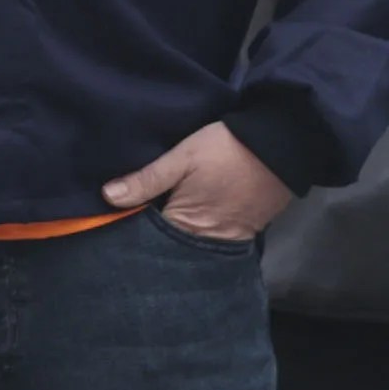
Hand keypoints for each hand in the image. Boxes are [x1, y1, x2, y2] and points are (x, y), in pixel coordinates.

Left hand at [105, 122, 290, 241]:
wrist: (282, 142)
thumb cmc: (227, 148)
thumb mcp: (182, 156)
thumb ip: (146, 179)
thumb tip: (107, 196)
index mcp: (187, 227)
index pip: (149, 241)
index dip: (133, 230)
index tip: (115, 220)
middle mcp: (208, 242)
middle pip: (173, 247)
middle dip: (156, 236)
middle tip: (136, 218)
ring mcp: (231, 239)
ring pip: (193, 242)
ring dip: (179, 233)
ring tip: (160, 216)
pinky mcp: (247, 230)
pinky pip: (215, 236)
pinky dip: (201, 228)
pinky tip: (191, 213)